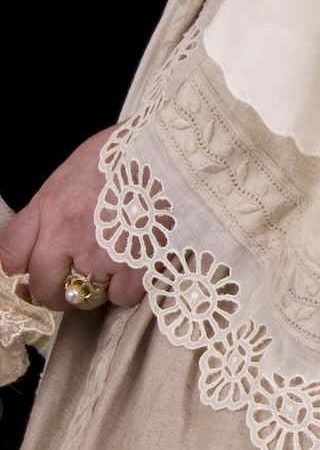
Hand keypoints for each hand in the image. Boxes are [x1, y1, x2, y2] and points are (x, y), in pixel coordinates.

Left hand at [0, 129, 145, 311]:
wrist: (173, 151)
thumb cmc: (125, 153)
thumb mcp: (72, 170)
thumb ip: (50, 207)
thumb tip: (41, 240)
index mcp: (50, 208)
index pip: (12, 256)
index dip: (20, 270)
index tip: (30, 272)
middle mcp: (69, 236)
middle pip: (45, 288)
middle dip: (52, 292)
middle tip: (67, 284)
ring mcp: (103, 255)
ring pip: (83, 298)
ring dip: (92, 290)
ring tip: (107, 271)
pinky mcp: (137, 266)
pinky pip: (120, 297)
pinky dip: (125, 289)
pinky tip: (134, 269)